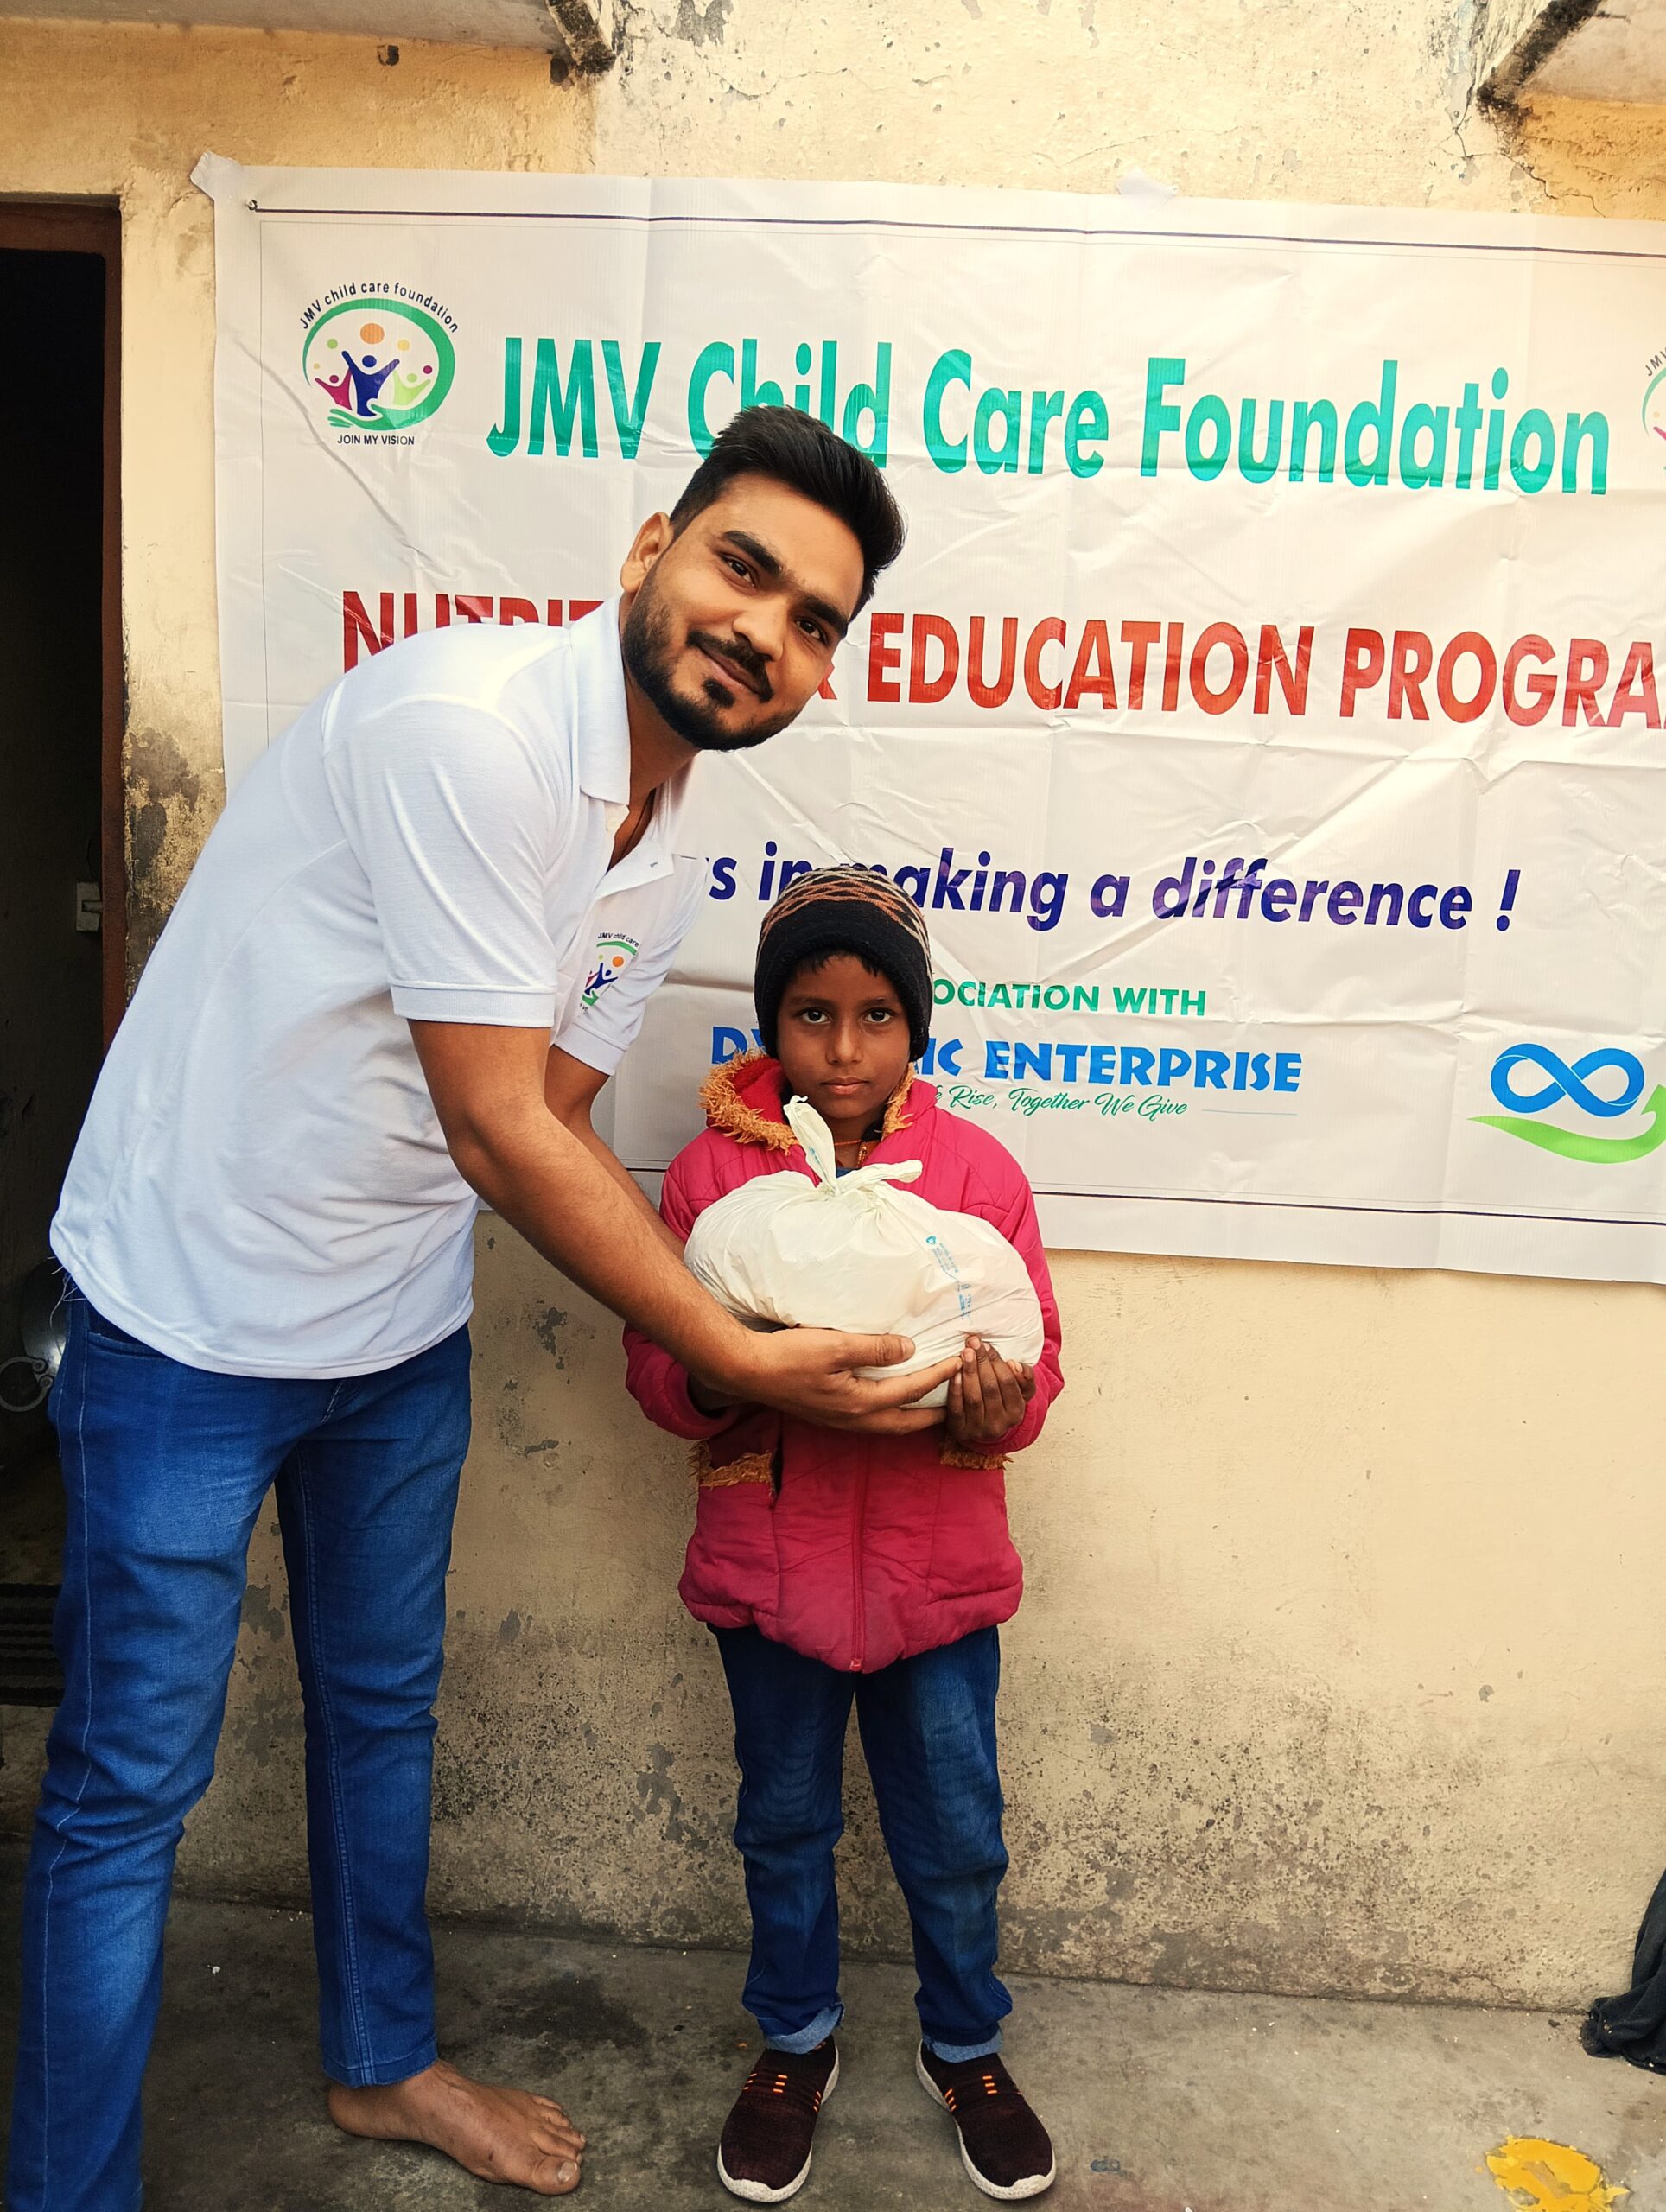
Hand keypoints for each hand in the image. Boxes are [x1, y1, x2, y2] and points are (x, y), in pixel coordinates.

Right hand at [714, 1329, 957, 1433]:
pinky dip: (889, 1413)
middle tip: (956, 1406)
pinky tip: (887, 1401)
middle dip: (932, 1416)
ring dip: (911, 1416)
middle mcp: (853, 1419)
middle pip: (903, 1423)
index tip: (959, 1362)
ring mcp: (838, 1420)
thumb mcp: (835, 1346)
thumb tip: (909, 1349)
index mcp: (859, 1403)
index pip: (910, 1390)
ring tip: (929, 1407)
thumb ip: (874, 1348)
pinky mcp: (827, 1414)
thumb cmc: (788, 1356)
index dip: (938, 1376)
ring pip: (886, 1424)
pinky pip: (870, 1419)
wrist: (747, 1370)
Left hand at [943, 1337, 1035, 1448]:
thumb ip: (1025, 1377)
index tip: (987, 1345)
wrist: (984, 1426)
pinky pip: (957, 1409)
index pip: (1007, 1382)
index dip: (997, 1362)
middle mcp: (999, 1424)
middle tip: (973, 1343)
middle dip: (981, 1362)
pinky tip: (954, 1374)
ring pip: (974, 1398)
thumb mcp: (1020, 1391)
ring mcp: (979, 1430)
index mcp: (1016, 1413)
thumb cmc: (1002, 1401)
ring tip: (965, 1353)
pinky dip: (956, 1390)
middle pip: (990, 1388)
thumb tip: (1016, 1365)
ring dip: (969, 1373)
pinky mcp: (960, 1431)